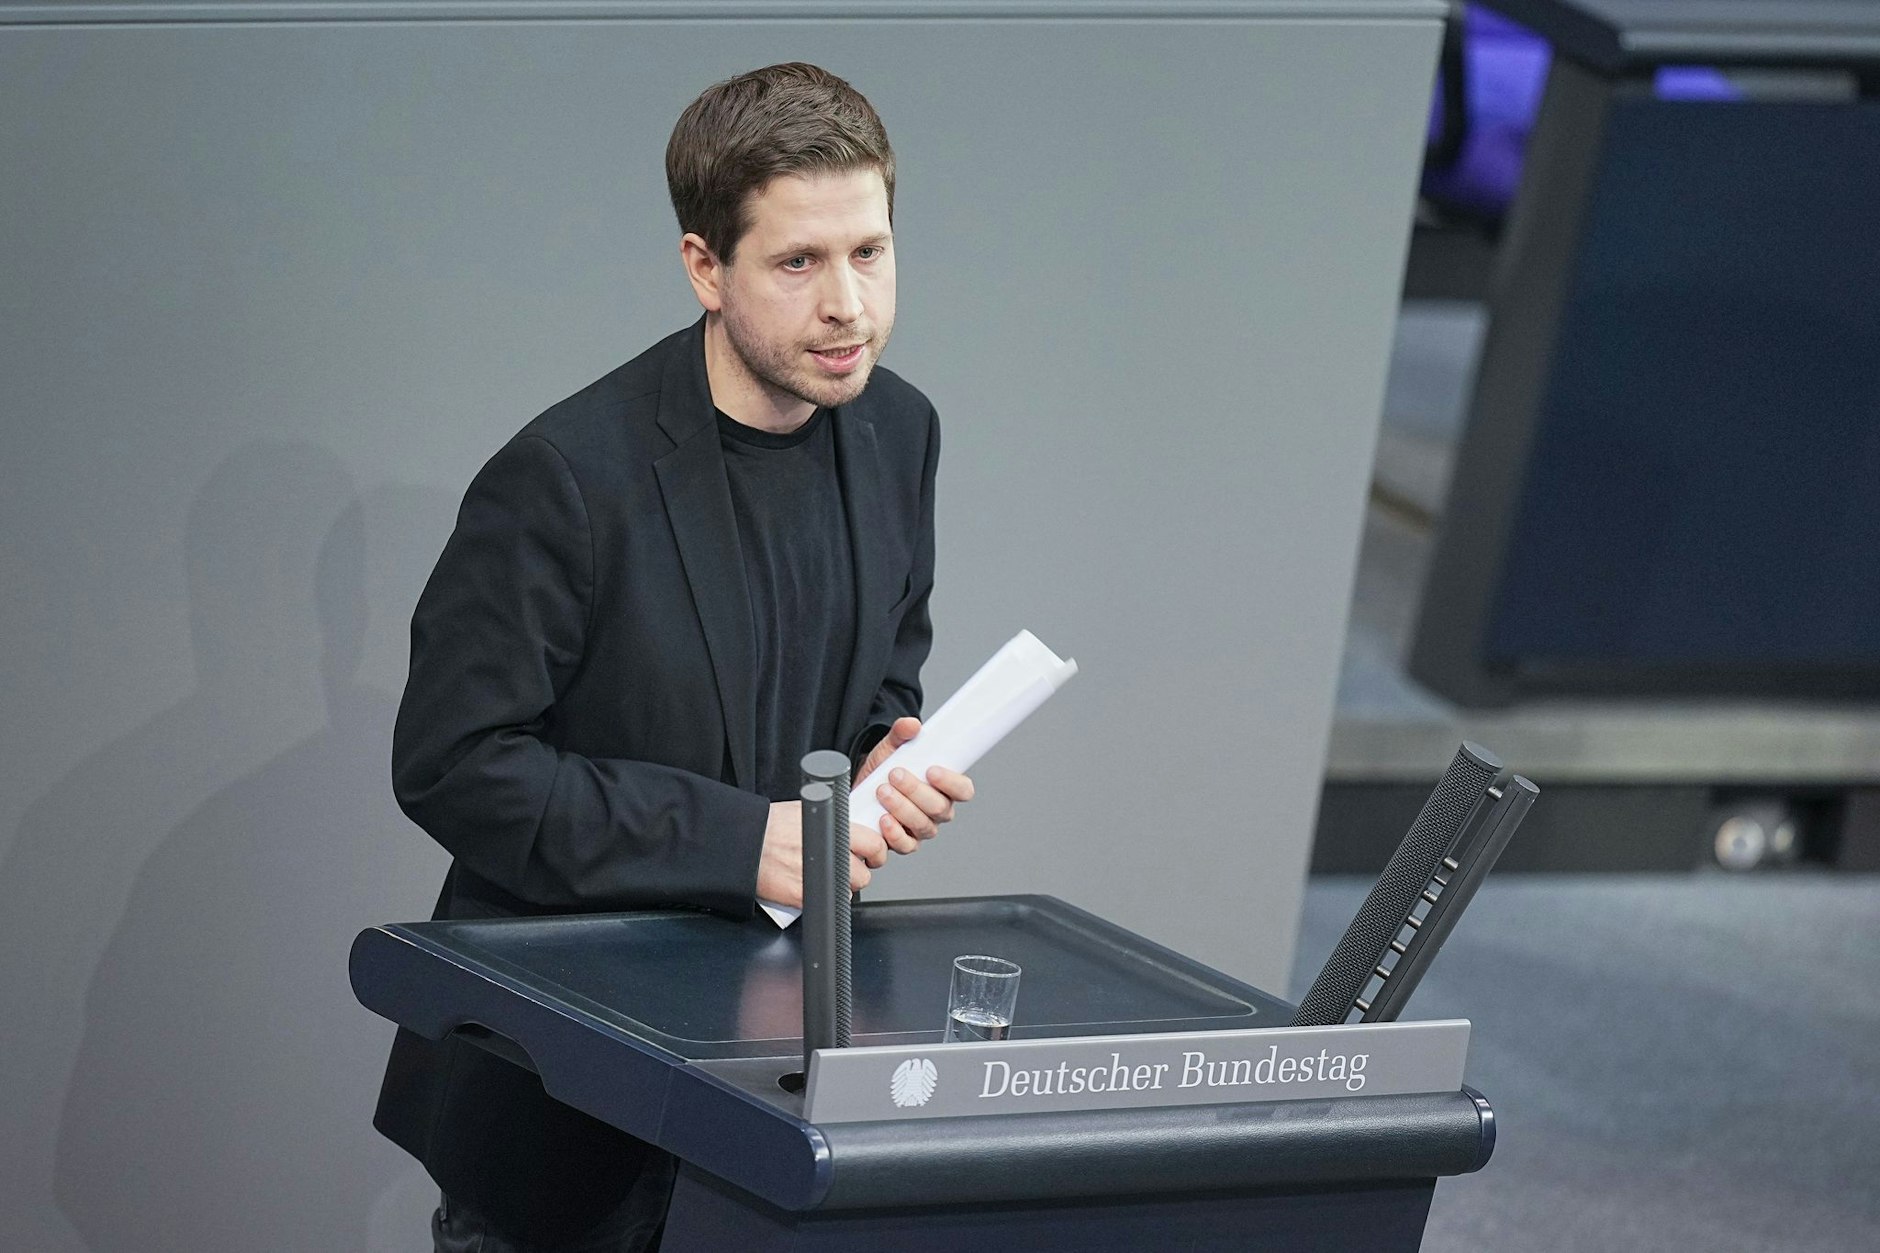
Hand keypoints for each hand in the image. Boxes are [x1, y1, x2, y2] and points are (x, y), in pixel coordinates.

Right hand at [757, 801, 888, 907]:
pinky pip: (827, 903)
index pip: (874, 844)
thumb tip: (850, 828)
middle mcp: (828, 853)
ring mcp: (817, 876)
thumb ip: (832, 821)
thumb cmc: (770, 826)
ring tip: (823, 877)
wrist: (744, 843)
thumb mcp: (806, 811)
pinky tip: (811, 887)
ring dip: (840, 887)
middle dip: (857, 874)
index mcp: (833, 828)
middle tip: (846, 869)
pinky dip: (822, 898)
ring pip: (847, 891)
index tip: (871, 855)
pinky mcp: (803, 896)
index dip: (875, 852)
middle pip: (864, 875)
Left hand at [860, 716, 976, 854]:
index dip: (952, 783)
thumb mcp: (889, 748)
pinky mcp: (902, 842)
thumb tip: (911, 724)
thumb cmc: (882, 771)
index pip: (963, 790)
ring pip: (922, 825)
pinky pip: (905, 845)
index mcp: (944, 788)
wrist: (858, 788)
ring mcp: (920, 829)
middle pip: (940, 808)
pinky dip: (894, 834)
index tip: (932, 770)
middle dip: (916, 791)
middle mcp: (936, 811)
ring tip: (883, 791)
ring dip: (902, 808)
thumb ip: (901, 734)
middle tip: (895, 775)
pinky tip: (883, 819)